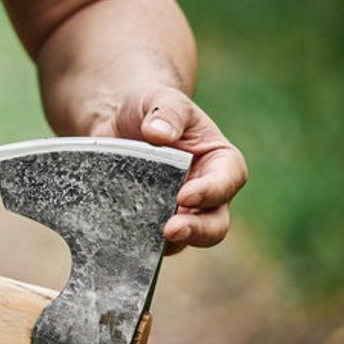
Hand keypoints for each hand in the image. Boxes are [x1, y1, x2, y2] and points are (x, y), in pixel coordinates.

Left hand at [90, 84, 247, 253]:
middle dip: (197, 230)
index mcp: (218, 161)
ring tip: (143, 237)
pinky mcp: (149, 224)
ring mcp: (178, 213)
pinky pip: (148, 243)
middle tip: (170, 230)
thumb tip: (158, 133)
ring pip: (183, 240)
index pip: (228, 180)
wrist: (116, 123)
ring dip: (166, 243)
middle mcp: (205, 194)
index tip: (184, 195)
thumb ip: (166, 112)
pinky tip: (120, 237)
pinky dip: (138, 244)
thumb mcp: (159, 99)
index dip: (212, 192)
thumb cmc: (148, 108)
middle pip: (215, 223)